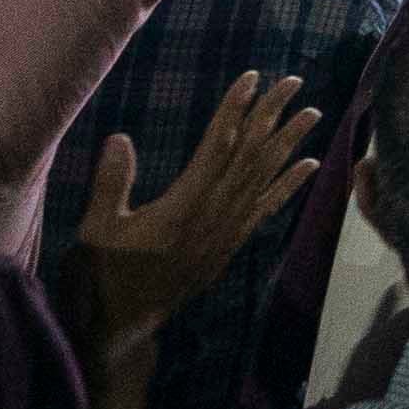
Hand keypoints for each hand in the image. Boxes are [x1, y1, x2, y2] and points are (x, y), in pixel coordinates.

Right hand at [73, 71, 322, 345]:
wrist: (121, 329)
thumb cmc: (102, 277)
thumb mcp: (96, 230)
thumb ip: (111, 184)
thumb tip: (121, 137)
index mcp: (183, 206)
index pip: (216, 147)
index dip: (235, 110)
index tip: (252, 78)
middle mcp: (213, 216)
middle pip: (248, 156)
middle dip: (271, 116)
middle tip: (293, 81)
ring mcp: (225, 233)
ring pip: (263, 179)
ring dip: (288, 144)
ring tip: (312, 112)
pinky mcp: (229, 247)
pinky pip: (265, 210)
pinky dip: (288, 186)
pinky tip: (309, 166)